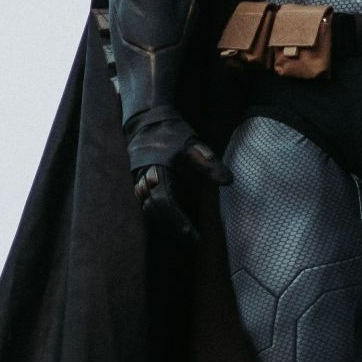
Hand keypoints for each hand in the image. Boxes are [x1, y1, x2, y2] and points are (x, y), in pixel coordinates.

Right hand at [127, 116, 232, 242]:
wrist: (145, 119)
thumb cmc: (172, 132)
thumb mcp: (193, 144)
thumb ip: (209, 163)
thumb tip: (228, 181)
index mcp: (158, 168)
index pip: (165, 201)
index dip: (178, 221)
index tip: (194, 236)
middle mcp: (142, 177)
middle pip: (153, 211)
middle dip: (171, 228)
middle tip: (192, 242)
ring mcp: (134, 181)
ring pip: (145, 210)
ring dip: (162, 224)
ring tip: (183, 236)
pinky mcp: (133, 183)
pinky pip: (141, 205)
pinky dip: (155, 216)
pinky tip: (169, 224)